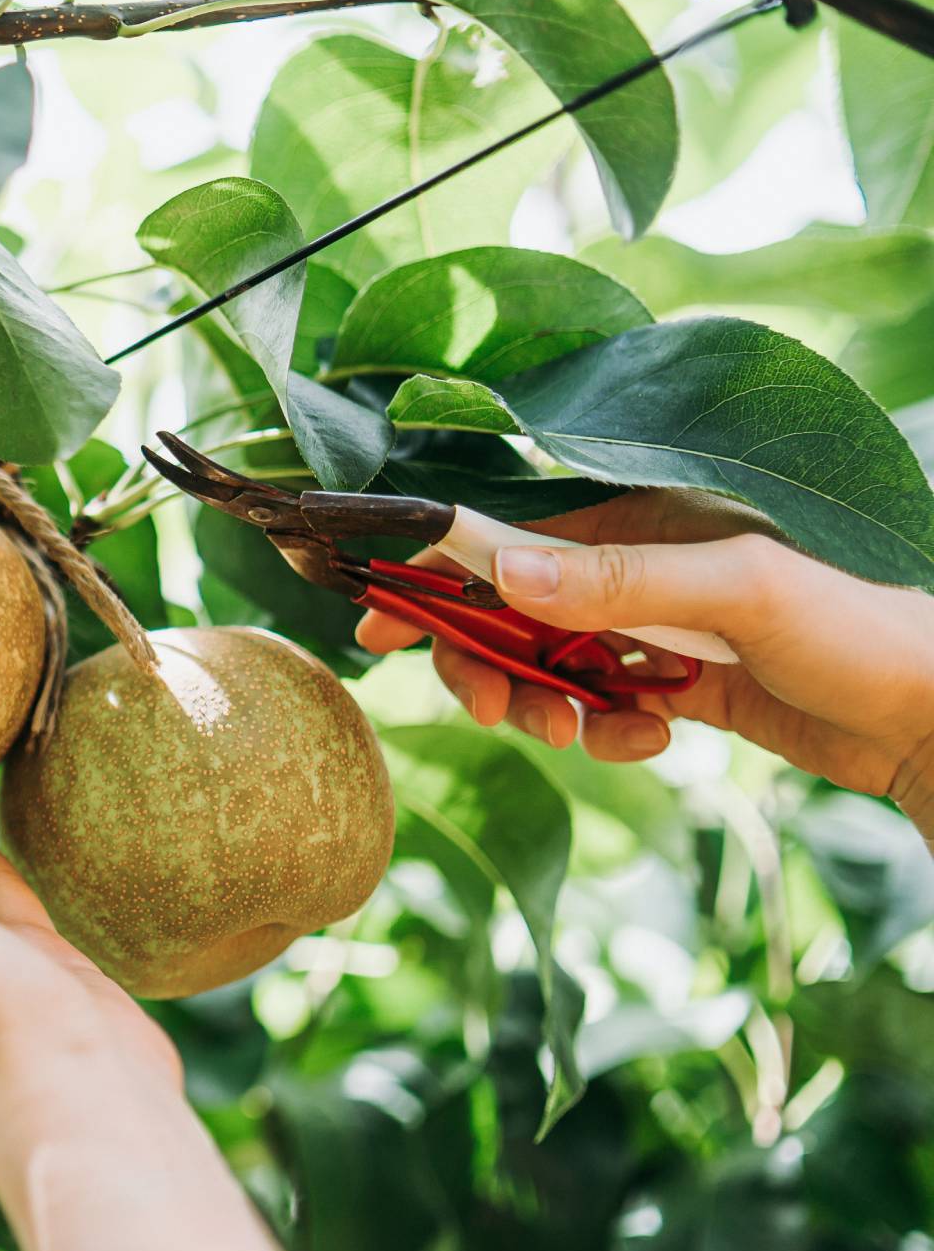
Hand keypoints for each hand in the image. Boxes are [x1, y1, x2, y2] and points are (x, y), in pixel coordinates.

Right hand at [353, 491, 933, 826]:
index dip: (438, 573)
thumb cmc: (867, 625)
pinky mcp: (681, 680)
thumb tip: (501, 575)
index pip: (512, 532)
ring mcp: (657, 622)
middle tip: (493, 710)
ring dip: (548, 706)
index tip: (382, 619)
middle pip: (513, 609)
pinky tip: (651, 739)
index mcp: (645, 510)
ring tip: (591, 735)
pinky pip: (603, 702)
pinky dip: (607, 728)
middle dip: (487, 663)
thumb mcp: (742, 589)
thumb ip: (619, 580)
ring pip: (550, 664)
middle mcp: (641, 561)